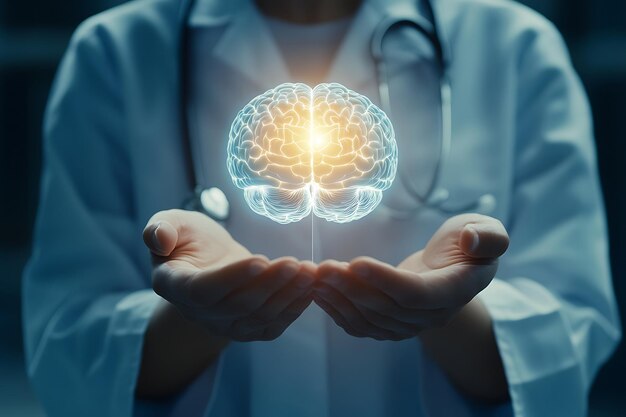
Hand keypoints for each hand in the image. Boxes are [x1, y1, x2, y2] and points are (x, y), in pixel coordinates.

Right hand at [143, 209, 314, 341]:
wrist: (208, 263)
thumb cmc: (189, 239)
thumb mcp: (170, 224)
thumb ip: (160, 229)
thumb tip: (157, 238)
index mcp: (175, 286)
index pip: (204, 290)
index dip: (232, 277)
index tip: (259, 259)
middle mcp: (199, 313)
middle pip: (238, 305)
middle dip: (270, 284)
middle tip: (296, 264)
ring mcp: (224, 325)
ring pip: (259, 316)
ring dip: (287, 295)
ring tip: (309, 271)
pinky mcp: (249, 329)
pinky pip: (273, 324)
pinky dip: (294, 307)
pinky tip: (310, 287)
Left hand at [314, 214, 508, 340]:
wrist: (455, 269)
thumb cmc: (469, 244)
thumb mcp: (488, 232)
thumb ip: (488, 237)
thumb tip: (472, 240)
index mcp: (454, 291)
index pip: (416, 293)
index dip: (385, 280)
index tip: (355, 261)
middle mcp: (431, 316)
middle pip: (385, 307)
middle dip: (351, 287)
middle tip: (322, 267)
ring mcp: (409, 325)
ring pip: (368, 318)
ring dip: (337, 297)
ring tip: (313, 275)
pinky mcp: (390, 326)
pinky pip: (360, 325)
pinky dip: (336, 310)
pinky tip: (317, 292)